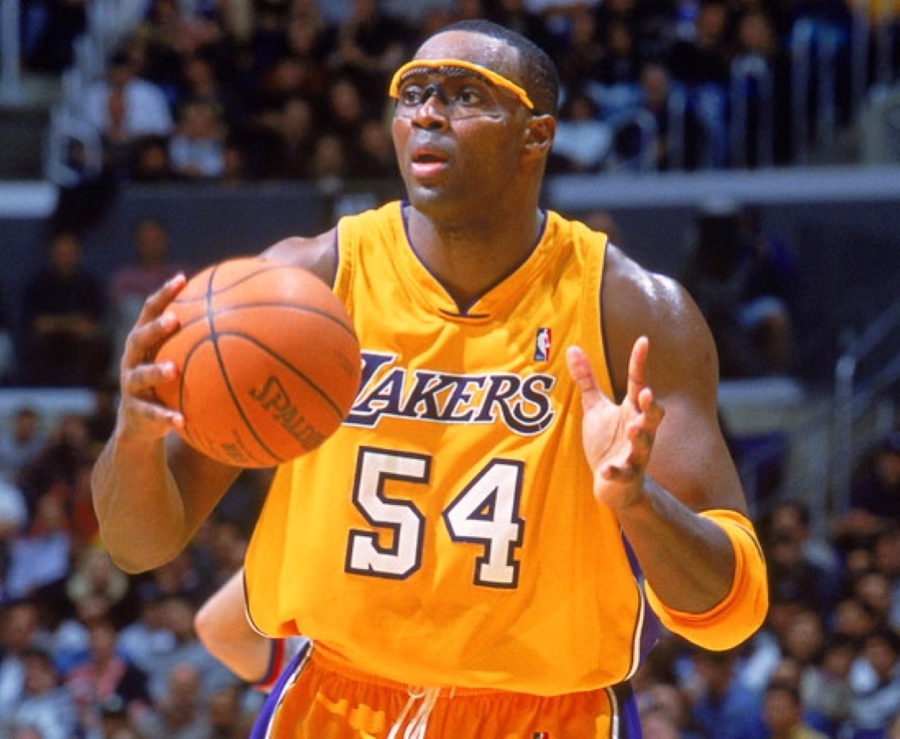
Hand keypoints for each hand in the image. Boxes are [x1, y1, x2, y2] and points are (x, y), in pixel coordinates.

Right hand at [115, 275, 186, 442]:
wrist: (140, 426)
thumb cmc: (168, 386)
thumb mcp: (180, 362)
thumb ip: (201, 343)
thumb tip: (247, 323)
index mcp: (145, 344)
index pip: (151, 312)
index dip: (164, 294)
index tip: (182, 278)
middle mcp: (133, 360)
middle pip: (139, 338)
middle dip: (155, 328)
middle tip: (174, 320)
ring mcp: (131, 386)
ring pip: (140, 376)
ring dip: (156, 371)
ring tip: (173, 370)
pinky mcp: (135, 412)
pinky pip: (151, 414)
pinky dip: (166, 417)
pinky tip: (182, 420)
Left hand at [566, 337, 664, 509]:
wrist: (614, 484)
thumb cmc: (607, 441)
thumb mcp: (595, 408)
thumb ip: (587, 380)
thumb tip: (573, 348)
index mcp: (632, 411)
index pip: (638, 383)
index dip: (640, 363)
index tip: (643, 341)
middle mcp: (639, 430)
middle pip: (652, 416)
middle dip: (651, 406)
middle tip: (646, 393)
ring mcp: (635, 454)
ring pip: (643, 445)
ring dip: (639, 437)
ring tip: (632, 428)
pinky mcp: (626, 475)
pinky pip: (623, 473)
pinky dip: (614, 472)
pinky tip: (604, 470)